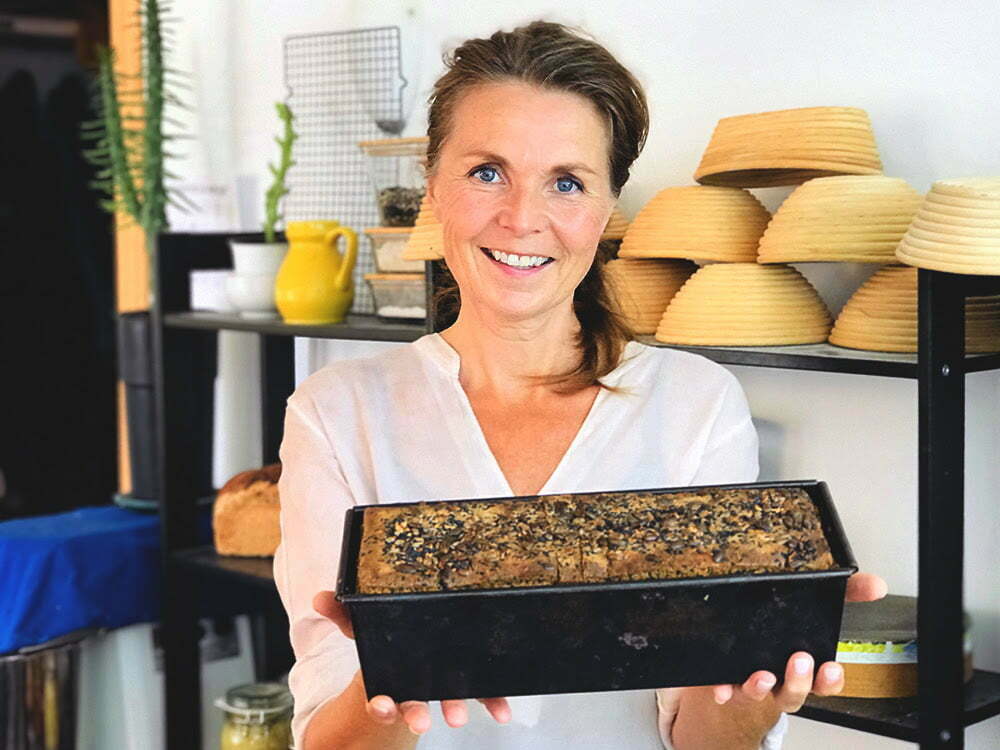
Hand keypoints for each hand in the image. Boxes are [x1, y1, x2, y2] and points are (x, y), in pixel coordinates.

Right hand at [312, 591, 512, 733]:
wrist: (418, 634)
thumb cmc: (390, 632)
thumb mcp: (365, 621)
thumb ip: (344, 612)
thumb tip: (321, 598)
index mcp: (391, 674)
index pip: (381, 696)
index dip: (381, 704)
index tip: (382, 707)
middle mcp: (417, 683)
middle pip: (414, 703)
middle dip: (416, 713)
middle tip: (421, 722)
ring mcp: (443, 682)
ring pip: (447, 700)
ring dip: (452, 708)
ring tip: (458, 719)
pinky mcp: (468, 677)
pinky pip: (481, 691)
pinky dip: (492, 701)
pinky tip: (503, 713)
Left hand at [711, 572, 888, 710]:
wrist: (745, 652)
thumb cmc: (784, 633)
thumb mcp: (814, 608)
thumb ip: (846, 594)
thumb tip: (876, 584)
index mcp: (804, 667)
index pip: (825, 682)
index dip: (830, 680)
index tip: (832, 668)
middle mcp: (781, 680)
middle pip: (795, 691)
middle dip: (799, 680)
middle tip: (800, 660)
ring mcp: (755, 684)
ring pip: (761, 693)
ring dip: (762, 686)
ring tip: (763, 675)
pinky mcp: (729, 681)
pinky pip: (726, 691)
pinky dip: (724, 690)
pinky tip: (721, 687)